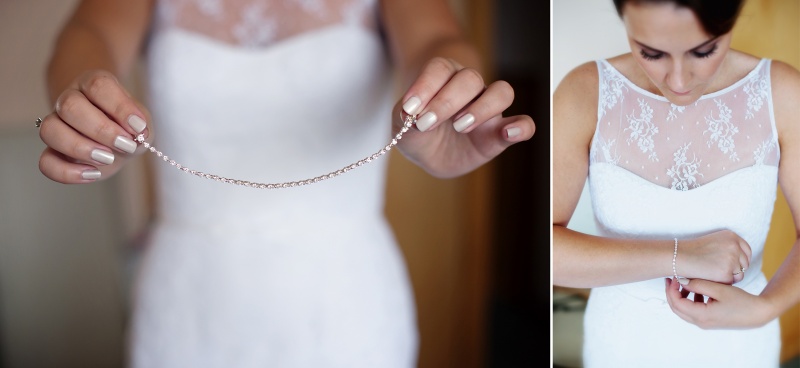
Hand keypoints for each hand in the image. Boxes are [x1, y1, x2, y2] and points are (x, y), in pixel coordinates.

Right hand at [38, 70, 149, 182]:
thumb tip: (137, 131)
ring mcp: (56, 126)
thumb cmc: (128, 128)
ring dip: (80, 147)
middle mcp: (69, 100)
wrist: (118, 144)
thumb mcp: (141, 123)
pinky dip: (68, 172)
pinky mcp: (52, 152)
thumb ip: (141, 125)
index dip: (119, 107)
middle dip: (101, 129)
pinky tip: (93, 174)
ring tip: (108, 159)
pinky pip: (45, 162)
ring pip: (49, 130)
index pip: (97, 85)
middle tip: (125, 145)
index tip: (138, 127)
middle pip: (69, 105)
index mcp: (93, 85)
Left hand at [392, 57, 534, 177]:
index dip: (426, 85)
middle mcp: (470, 87)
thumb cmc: (417, 132)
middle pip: (470, 78)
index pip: (440, 69)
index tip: (410, 108)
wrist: (430, 155)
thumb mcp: (402, 127)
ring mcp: (488, 109)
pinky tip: (508, 133)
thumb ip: (405, 119)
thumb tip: (409, 112)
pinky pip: (524, 123)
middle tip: (427, 123)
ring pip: (501, 92)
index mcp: (444, 77)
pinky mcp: (500, 133)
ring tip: (460, 126)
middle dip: (447, 101)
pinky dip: (521, 126)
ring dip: (482, 108)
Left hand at [665, 277, 771, 328]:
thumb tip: (681, 280)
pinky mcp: (710, 320)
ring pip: (684, 310)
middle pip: (677, 308)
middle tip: (670, 279)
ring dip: (681, 296)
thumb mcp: (719, 289)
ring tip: (683, 282)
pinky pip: (694, 311)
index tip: (672, 277)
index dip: (671, 289)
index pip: (676, 303)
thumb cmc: (741, 301)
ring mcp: (705, 323)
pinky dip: (691, 300)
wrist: (758, 313)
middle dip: (671, 293)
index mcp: (701, 315)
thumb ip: (698, 284)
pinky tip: (698, 289)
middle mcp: (701, 322)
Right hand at [678, 230, 751, 283]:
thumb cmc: (693, 250)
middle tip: (719, 270)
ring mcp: (731, 259)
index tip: (732, 265)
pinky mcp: (726, 272)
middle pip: (745, 263)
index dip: (740, 260)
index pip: (746, 251)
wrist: (679, 256)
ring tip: (713, 273)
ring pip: (739, 274)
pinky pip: (730, 282)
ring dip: (729, 277)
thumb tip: (743, 259)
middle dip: (735, 269)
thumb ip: (729, 246)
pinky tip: (710, 277)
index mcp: (732, 236)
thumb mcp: (714, 241)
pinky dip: (721, 282)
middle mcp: (734, 246)